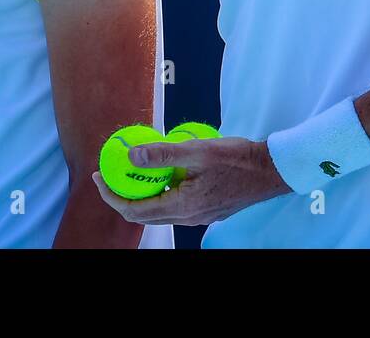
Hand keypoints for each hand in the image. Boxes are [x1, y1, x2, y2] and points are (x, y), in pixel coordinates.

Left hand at [90, 136, 291, 225]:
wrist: (271, 171)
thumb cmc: (237, 159)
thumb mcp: (197, 150)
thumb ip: (163, 154)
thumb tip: (131, 155)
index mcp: (183, 207)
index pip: (134, 210)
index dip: (111, 196)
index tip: (98, 177)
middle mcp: (188, 218)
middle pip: (144, 215)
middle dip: (121, 196)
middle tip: (109, 175)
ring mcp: (199, 216)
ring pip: (160, 211)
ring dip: (142, 195)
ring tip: (133, 172)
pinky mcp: (207, 209)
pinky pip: (175, 205)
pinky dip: (161, 192)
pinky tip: (163, 172)